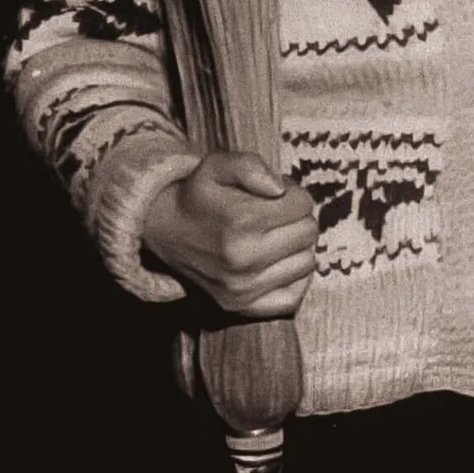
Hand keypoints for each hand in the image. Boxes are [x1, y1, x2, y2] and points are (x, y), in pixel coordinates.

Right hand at [141, 150, 318, 316]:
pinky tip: (276, 263)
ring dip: (295, 248)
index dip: (293, 194)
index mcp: (241, 221)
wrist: (165, 231)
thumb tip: (279, 188)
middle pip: (308, 233)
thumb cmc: (198, 196)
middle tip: (273, 216)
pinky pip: (292, 297)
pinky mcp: (240, 307)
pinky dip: (291, 279)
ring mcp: (242, 287)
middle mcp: (243, 259)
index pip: (303, 204)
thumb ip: (250, 166)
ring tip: (271, 237)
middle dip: (297, 219)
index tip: (274, 196)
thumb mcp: (216, 165)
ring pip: (306, 262)